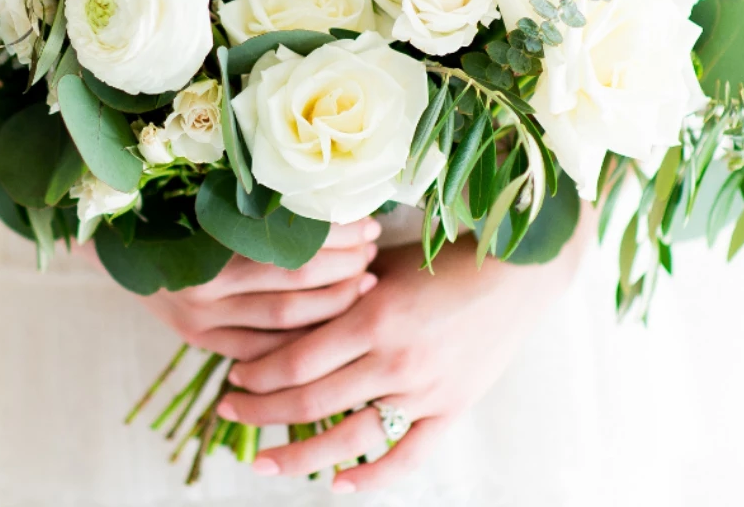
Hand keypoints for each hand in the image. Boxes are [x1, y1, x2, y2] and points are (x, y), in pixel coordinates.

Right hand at [77, 219, 381, 361]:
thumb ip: (256, 199)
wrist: (110, 242)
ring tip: (366, 283)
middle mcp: (204, 284)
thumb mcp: (206, 192)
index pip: (290, 245)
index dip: (336, 238)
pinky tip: (331, 325)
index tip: (368, 224)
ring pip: (285, 321)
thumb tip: (327, 191)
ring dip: (333, 303)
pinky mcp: (199, 340)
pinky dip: (299, 339)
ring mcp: (201, 318)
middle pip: (294, 283)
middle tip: (374, 252)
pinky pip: (261, 349)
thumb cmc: (168, 204)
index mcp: (208, 239)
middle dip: (344, 268)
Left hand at [219, 233, 585, 493]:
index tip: (234, 376)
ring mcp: (426, 390)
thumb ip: (339, 291)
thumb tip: (286, 313)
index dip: (260, 373)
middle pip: (312, 401)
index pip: (299, 359)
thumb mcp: (383, 265)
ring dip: (300, 455)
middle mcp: (396, 358)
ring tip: (263, 462)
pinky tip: (338, 484)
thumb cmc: (440, 259)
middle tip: (229, 410)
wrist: (514, 272)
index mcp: (374, 315)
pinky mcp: (452, 410)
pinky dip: (372, 477)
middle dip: (262, 411)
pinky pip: (408, 457)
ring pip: (349, 438)